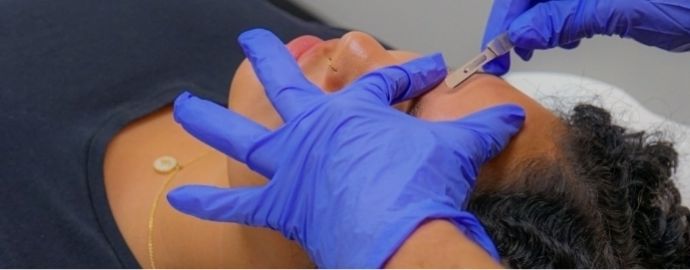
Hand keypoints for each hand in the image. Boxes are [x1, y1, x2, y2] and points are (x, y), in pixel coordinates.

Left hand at [166, 29, 524, 267]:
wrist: (403, 235)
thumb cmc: (421, 188)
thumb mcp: (458, 148)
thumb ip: (480, 126)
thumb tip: (508, 115)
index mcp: (355, 111)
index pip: (382, 81)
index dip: (408, 73)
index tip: (427, 71)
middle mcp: (315, 130)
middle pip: (286, 85)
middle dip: (270, 59)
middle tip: (254, 41)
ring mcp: (293, 166)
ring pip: (241, 136)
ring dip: (211, 119)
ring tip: (184, 105)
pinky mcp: (283, 204)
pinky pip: (236, 205)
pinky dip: (207, 203)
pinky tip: (180, 196)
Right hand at [482, 0, 689, 74]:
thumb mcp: (617, 7)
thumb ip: (564, 17)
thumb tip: (523, 31)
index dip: (507, 15)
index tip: (495, 45)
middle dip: (517, 20)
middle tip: (503, 54)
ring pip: (549, 1)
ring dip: (535, 23)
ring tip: (530, 49)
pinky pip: (569, 5)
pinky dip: (558, 22)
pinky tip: (560, 38)